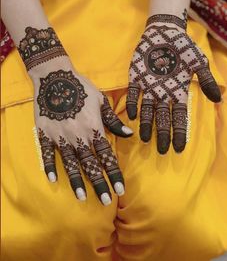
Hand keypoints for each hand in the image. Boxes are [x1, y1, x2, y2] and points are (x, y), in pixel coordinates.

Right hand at [32, 66, 133, 204]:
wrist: (56, 76)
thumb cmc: (82, 87)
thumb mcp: (101, 101)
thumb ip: (114, 121)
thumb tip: (130, 134)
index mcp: (93, 128)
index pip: (107, 156)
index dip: (114, 174)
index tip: (120, 190)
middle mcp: (78, 136)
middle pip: (90, 164)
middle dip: (99, 183)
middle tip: (105, 201)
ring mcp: (60, 136)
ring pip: (70, 163)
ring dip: (77, 181)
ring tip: (82, 197)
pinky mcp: (45, 134)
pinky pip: (47, 153)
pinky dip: (49, 166)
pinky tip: (52, 179)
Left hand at [126, 14, 220, 153]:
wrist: (164, 32)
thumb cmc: (183, 48)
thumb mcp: (199, 63)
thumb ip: (206, 81)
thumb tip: (219, 100)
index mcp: (177, 92)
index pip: (179, 117)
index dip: (179, 132)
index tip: (178, 148)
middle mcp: (162, 94)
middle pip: (162, 118)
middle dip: (162, 134)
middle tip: (161, 151)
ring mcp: (148, 87)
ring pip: (147, 110)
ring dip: (146, 124)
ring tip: (144, 139)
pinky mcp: (136, 78)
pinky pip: (134, 94)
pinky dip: (133, 104)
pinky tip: (133, 116)